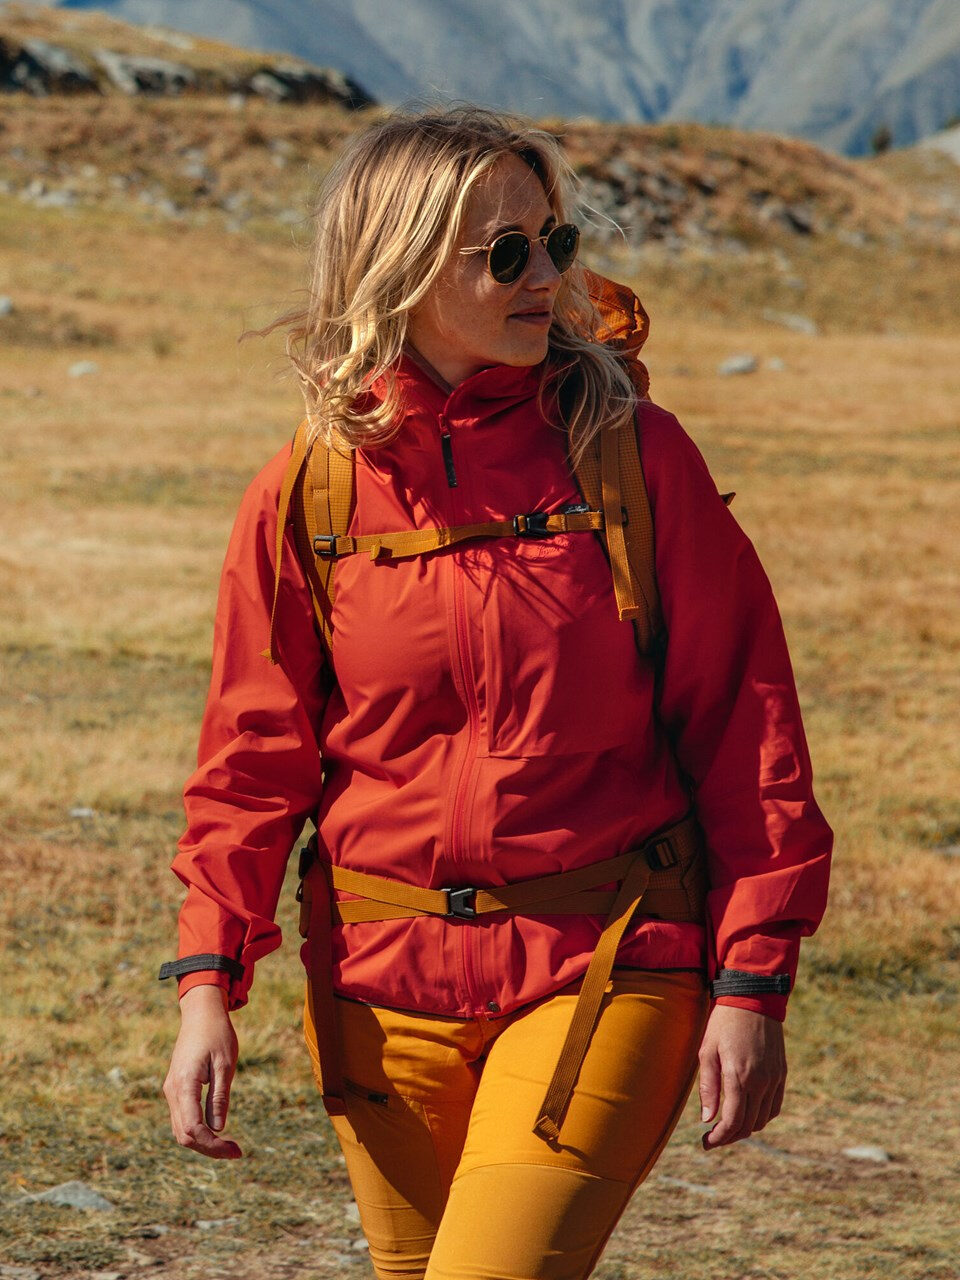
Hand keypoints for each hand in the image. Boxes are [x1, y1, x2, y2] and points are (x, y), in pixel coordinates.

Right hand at [162, 984, 242, 1158]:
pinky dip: (197, 1130)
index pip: (193, 1129)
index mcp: (184, 1084)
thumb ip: (219, 1097)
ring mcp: (171, 1090)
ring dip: (202, 1141)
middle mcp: (172, 1091)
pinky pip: (182, 1118)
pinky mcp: (175, 1088)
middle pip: (184, 1135)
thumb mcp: (225, 1064)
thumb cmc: (217, 1035)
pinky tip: (216, 1131)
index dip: (213, 1145)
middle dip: (208, 1148)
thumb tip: (217, 1129)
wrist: (201, 1013)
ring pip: (180, 1129)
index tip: (235, 1150)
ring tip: (228, 1145)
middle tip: (236, 1151)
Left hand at [697, 1003, 785, 1149]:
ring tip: (728, 1127)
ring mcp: (774, 1079)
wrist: (752, 999)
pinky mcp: (781, 1073)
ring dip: (746, 1128)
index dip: (719, 1137)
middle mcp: (761, 1082)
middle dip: (730, 1137)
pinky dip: (762, 1117)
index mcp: (739, 1076)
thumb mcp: (707, 1051)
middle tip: (714, 1138)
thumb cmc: (723, 1023)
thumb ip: (708, 1087)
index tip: (706, 1142)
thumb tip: (707, 1119)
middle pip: (749, 1125)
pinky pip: (775, 1106)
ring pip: (763, 1119)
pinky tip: (748, 1113)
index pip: (733, 1122)